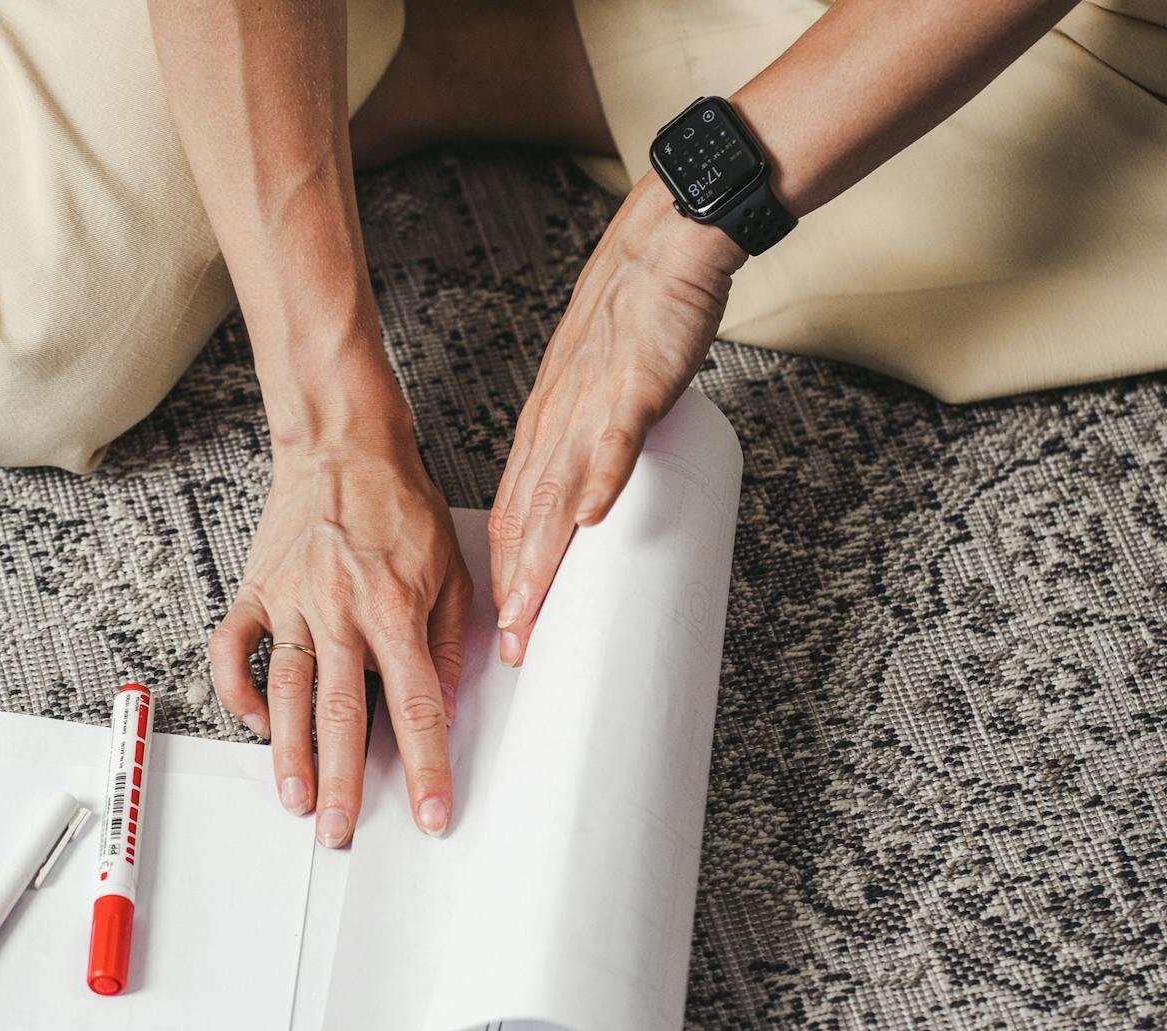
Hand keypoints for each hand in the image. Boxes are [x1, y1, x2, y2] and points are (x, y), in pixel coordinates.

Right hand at [209, 421, 471, 846]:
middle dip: (342, 782)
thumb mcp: (451, 568)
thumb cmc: (400, 502)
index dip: (426, 766)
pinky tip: (257, 725)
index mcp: (396, 609)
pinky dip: (239, 692)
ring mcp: (292, 603)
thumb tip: (450, 699)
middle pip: (341, 714)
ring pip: (287, 693)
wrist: (343, 443)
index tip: (432, 813)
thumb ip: (449, 639)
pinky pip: (235, 651)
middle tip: (341, 831)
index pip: (416, 706)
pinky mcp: (257, 591)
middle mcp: (341, 611)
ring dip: (288, 755)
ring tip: (295, 803)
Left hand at [489, 179, 742, 663]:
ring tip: (531, 609)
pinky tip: (595, 518)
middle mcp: (558, 424)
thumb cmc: (635, 316)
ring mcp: (593, 406)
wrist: (662, 247)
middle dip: (514, 589)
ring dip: (542, 555)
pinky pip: (615, 437)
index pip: (516, 516)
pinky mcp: (634, 383)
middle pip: (526, 517)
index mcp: (548, 429)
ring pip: (557, 491)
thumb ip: (594, 442)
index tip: (503, 628)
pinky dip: (603, 477)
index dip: (506, 575)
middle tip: (508, 646)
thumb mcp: (600, 391)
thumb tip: (595, 498)